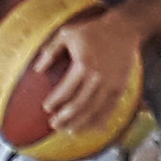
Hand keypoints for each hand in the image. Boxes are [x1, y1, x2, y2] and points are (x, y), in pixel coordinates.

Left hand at [34, 7, 143, 135]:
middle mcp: (97, 78)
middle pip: (79, 105)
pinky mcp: (120, 88)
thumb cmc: (93, 31)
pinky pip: (109, 110)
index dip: (55, 101)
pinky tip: (91, 128)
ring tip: (69, 130)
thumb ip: (51, 51)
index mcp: (83, 65)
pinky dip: (99, 121)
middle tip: (54, 124)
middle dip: (65, 118)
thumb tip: (37, 70)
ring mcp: (110, 85)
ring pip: (94, 111)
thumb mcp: (67, 34)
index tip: (46, 108)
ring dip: (80, 124)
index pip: (66, 90)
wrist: (123, 29)